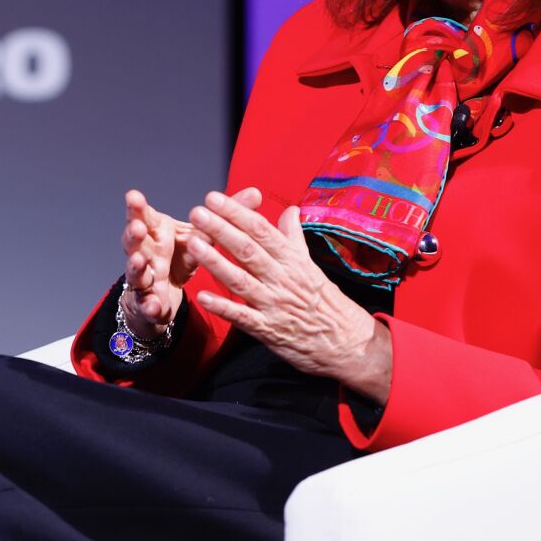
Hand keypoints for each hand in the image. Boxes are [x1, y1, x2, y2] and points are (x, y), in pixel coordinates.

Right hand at [120, 186, 262, 339]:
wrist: (161, 294)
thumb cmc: (180, 255)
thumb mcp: (200, 235)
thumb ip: (224, 215)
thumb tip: (256, 193)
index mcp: (156, 232)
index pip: (144, 216)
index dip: (138, 207)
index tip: (134, 195)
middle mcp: (145, 252)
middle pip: (134, 240)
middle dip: (133, 232)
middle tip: (137, 225)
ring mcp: (143, 277)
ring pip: (136, 271)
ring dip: (136, 267)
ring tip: (139, 261)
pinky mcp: (147, 301)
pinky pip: (146, 303)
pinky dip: (149, 304)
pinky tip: (154, 306)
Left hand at [184, 190, 392, 402]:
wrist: (347, 342)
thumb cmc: (326, 301)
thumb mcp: (312, 265)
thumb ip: (295, 237)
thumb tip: (290, 209)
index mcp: (292, 259)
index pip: (262, 230)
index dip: (237, 213)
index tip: (215, 198)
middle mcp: (282, 278)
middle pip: (248, 250)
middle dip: (221, 230)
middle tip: (197, 212)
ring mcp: (274, 304)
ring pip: (241, 279)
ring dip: (216, 262)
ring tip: (194, 244)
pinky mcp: (269, 330)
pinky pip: (243, 317)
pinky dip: (223, 307)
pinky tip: (202, 296)